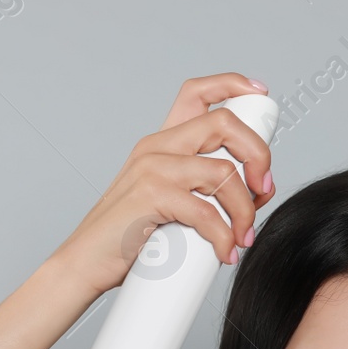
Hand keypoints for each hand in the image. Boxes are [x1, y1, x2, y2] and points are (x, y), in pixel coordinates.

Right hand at [48, 72, 275, 295]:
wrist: (84, 263)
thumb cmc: (127, 239)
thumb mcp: (168, 203)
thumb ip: (204, 190)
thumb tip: (255, 194)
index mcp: (161, 143)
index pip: (197, 93)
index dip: (233, 85)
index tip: (260, 94)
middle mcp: (156, 147)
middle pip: (224, 123)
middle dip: (258, 154)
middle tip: (263, 190)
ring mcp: (152, 169)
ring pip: (223, 171)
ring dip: (245, 209)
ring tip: (242, 237)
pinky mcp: (150, 196)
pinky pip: (207, 212)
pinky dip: (223, 237)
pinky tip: (225, 252)